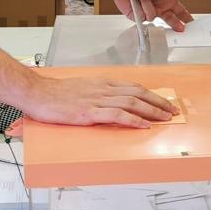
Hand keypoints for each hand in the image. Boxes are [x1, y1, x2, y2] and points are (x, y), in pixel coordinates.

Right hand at [24, 75, 179, 127]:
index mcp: (102, 84)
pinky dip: (134, 120)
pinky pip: (117, 115)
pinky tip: (143, 125)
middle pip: (138, 93)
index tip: (163, 102)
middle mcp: (104, 89)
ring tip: (165, 118)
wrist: (37, 93)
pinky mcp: (90, 112)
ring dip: (152, 110)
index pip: (133, 87)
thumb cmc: (55, 94)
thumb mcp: (81, 89)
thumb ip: (97, 95)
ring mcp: (98, 100)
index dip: (151, 94)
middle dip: (159, 102)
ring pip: (132, 103)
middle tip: (173, 110)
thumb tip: (110, 102)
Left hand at [110, 0, 195, 31]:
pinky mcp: (138, 16)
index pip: (178, 10)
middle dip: (175, 23)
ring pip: (154, 15)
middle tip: (182, 28)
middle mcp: (158, 8)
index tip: (190, 21)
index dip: (184, 16)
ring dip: (148, 4)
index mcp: (166, 0)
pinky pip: (144, 16)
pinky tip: (138, 0)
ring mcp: (148, 12)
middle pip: (170, 20)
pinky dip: (142, 6)